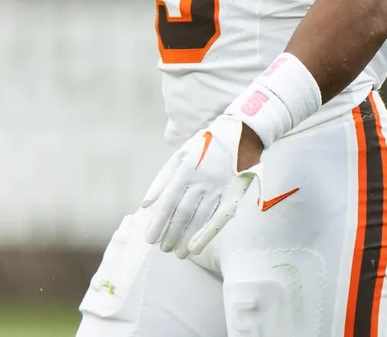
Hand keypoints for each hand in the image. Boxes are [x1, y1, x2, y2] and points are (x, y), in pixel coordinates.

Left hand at [141, 115, 262, 258]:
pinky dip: (207, 235)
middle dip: (171, 233)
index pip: (168, 202)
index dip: (158, 222)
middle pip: (183, 213)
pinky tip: (196, 247)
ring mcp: (219, 188)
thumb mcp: (180, 155)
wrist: (240, 134)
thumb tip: (146, 205)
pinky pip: (219, 218)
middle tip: (163, 248)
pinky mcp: (233, 194)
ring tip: (178, 253)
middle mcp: (202, 180)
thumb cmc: (205, 145)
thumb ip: (162, 180)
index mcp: (186, 169)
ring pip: (199, 218)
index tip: (150, 238)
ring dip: (186, 237)